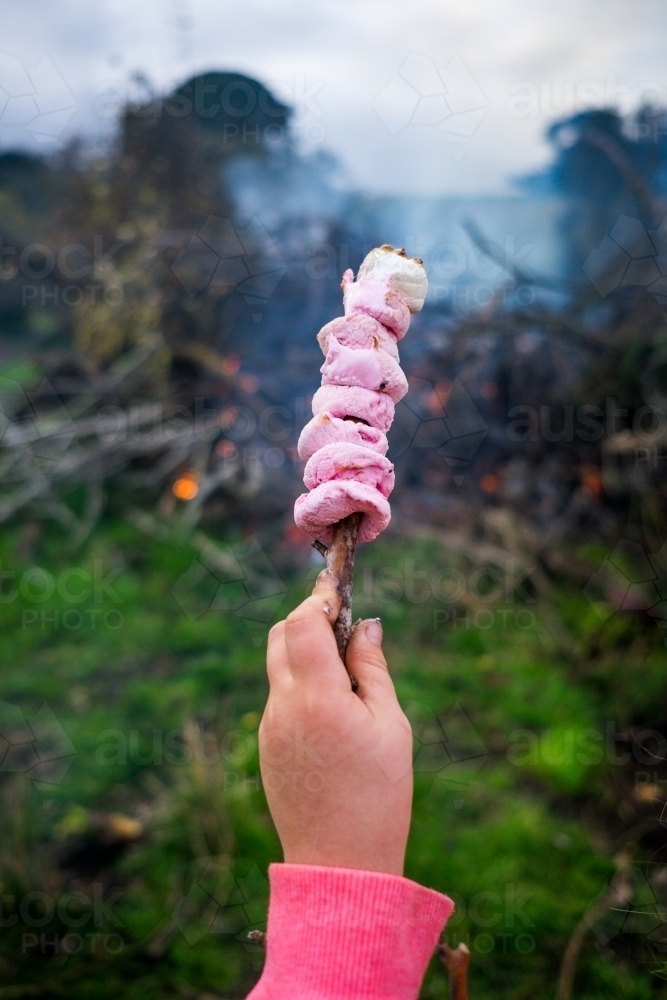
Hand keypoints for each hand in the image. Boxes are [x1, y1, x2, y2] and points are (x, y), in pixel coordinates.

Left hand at [259, 570, 412, 875]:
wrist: (339, 862)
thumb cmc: (378, 794)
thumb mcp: (391, 725)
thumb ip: (373, 668)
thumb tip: (366, 624)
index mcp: (317, 697)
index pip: (301, 622)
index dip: (319, 599)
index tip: (339, 592)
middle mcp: (283, 706)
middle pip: (279, 635)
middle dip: (307, 618)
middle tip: (343, 623)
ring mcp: (269, 726)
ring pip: (277, 665)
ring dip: (303, 651)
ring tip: (345, 669)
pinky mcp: (267, 745)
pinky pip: (279, 697)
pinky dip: (300, 683)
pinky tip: (333, 706)